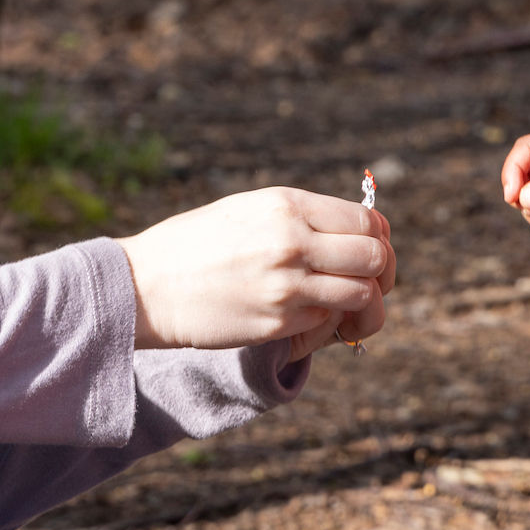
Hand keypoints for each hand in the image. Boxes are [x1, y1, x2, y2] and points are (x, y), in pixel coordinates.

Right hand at [118, 188, 393, 354]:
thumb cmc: (196, 243)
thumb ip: (301, 215)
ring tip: (348, 301)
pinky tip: (308, 313)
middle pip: (374, 258)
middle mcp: (292, 242)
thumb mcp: (249, 209)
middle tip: (371, 278)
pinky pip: (327, 322)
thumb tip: (356, 228)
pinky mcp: (278, 323)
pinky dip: (326, 319)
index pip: (366, 220)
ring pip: (361, 295)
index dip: (378, 236)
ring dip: (361, 300)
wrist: (147, 285)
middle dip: (381, 270)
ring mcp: (287, 286)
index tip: (373, 246)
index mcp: (286, 206)